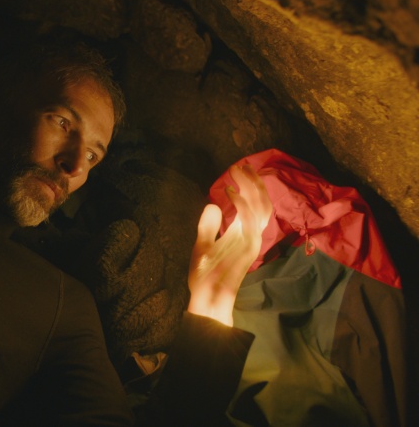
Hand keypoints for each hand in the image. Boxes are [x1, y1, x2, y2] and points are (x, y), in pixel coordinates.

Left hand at [187, 165, 272, 325]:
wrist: (206, 297)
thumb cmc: (205, 275)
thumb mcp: (202, 244)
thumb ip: (208, 225)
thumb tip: (213, 204)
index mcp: (241, 232)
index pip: (253, 203)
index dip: (250, 185)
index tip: (239, 169)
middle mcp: (250, 234)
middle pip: (262, 202)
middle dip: (254, 181)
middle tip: (241, 166)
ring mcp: (251, 241)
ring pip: (261, 208)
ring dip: (251, 187)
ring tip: (238, 172)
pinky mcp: (248, 248)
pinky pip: (250, 221)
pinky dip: (241, 204)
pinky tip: (229, 192)